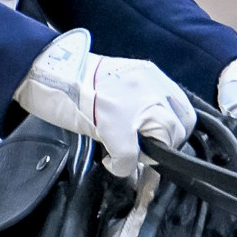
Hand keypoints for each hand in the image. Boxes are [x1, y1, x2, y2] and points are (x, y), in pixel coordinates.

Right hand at [14, 30, 195, 176]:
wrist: (52, 71)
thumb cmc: (82, 79)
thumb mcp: (123, 83)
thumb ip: (143, 101)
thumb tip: (153, 132)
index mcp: (152, 76)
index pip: (185, 111)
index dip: (175, 131)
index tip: (161, 140)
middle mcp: (151, 88)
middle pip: (179, 128)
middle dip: (166, 145)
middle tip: (144, 149)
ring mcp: (135, 105)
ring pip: (162, 141)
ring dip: (147, 154)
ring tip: (127, 152)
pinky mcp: (116, 124)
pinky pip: (129, 156)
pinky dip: (121, 165)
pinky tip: (110, 160)